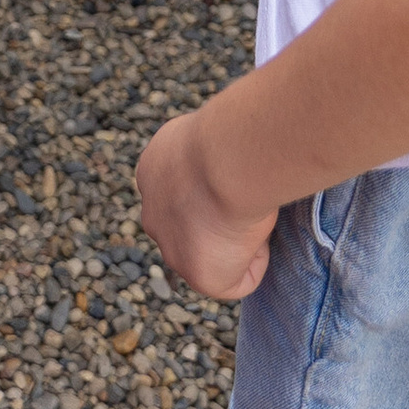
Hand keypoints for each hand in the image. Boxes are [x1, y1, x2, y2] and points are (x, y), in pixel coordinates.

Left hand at [135, 103, 276, 300]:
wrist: (224, 160)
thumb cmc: (226, 134)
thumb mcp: (210, 128)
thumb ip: (212, 150)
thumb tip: (236, 156)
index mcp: (153, 171)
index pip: (179, 192)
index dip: (211, 189)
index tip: (234, 177)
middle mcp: (153, 212)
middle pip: (189, 229)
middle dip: (215, 222)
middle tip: (244, 201)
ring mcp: (171, 248)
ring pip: (210, 256)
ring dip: (235, 242)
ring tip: (251, 214)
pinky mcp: (200, 277)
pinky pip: (237, 280)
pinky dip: (255, 261)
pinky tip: (255, 232)